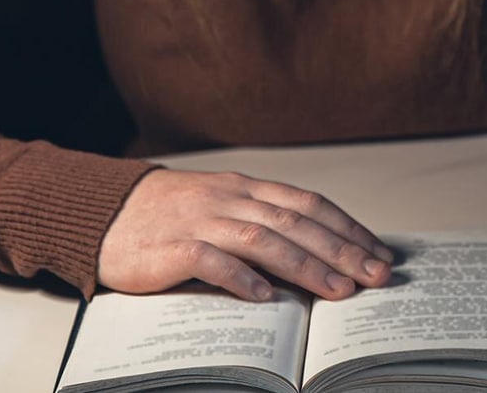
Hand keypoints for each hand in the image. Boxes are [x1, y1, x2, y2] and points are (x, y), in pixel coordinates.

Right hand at [98, 168, 395, 300]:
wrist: (105, 213)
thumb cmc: (171, 216)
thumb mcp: (224, 208)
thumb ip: (264, 223)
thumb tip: (320, 255)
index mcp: (247, 188)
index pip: (309, 204)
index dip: (348, 228)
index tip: (380, 253)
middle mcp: (230, 199)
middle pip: (295, 222)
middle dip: (341, 250)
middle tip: (376, 276)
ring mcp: (201, 221)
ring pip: (262, 239)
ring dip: (305, 266)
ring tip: (336, 291)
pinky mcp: (171, 247)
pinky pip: (210, 261)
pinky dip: (240, 278)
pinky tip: (265, 297)